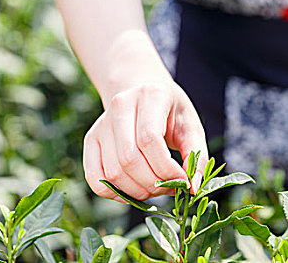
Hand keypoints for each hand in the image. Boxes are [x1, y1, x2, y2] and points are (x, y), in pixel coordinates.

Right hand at [83, 80, 207, 200]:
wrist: (146, 95)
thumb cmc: (172, 113)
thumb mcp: (192, 127)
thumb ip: (197, 156)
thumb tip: (193, 188)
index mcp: (150, 96)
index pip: (150, 140)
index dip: (166, 168)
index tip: (183, 181)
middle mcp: (120, 105)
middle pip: (129, 159)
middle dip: (153, 184)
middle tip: (170, 189)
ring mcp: (101, 123)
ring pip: (113, 172)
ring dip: (137, 191)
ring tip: (156, 189)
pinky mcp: (91, 139)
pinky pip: (94, 177)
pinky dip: (114, 193)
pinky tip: (134, 191)